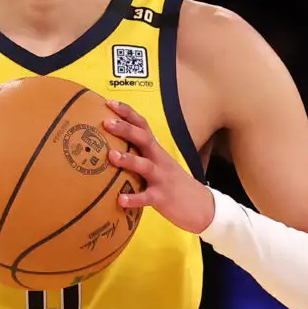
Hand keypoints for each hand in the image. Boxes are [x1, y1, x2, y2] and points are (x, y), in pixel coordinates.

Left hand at [102, 100, 214, 233]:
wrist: (200, 205)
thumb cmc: (172, 183)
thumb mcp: (159, 163)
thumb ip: (141, 154)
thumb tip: (115, 145)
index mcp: (156, 150)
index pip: (142, 126)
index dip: (127, 113)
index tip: (109, 102)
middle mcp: (159, 160)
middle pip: (144, 139)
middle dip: (126, 129)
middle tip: (107, 123)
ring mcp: (161, 178)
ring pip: (145, 166)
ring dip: (128, 160)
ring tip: (111, 156)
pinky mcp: (162, 198)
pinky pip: (147, 198)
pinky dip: (134, 199)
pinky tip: (121, 200)